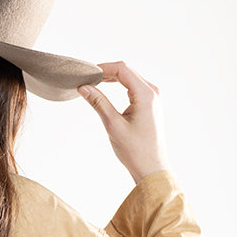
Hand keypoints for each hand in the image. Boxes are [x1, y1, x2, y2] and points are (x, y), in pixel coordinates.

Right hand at [77, 61, 170, 185]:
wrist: (151, 168)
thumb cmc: (135, 150)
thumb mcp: (113, 125)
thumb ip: (98, 103)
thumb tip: (83, 87)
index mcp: (146, 95)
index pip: (122, 70)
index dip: (102, 68)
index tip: (86, 74)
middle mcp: (152, 92)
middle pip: (126, 71)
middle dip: (106, 72)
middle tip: (87, 79)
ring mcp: (153, 98)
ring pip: (130, 78)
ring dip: (112, 79)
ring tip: (94, 84)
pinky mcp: (150, 104)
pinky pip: (134, 87)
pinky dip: (120, 86)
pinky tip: (106, 90)